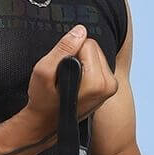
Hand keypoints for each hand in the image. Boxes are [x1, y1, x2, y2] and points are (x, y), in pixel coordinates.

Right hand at [25, 23, 118, 138]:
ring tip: (69, 80)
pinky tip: (76, 82)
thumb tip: (80, 30)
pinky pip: (97, 64)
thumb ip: (63, 48)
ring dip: (81, 62)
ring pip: (95, 54)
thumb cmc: (43, 102)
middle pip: (94, 47)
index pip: (86, 43)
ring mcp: (110, 88)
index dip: (68, 51)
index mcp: (97, 82)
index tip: (61, 69)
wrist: (45, 124)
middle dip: (77, 55)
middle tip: (64, 75)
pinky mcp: (109, 88)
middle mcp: (109, 85)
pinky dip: (85, 68)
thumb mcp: (44, 71)